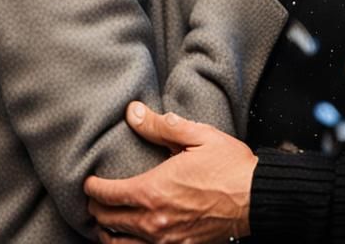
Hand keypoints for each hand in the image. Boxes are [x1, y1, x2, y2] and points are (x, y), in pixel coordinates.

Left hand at [85, 102, 255, 243]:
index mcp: (154, 191)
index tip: (87, 182)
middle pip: (110, 221)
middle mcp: (155, 222)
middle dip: (96, 209)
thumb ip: (160, 126)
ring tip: (103, 225)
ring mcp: (167, 242)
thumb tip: (132, 113)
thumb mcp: (196, 135)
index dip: (92, 189)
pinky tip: (130, 240)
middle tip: (93, 200)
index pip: (108, 195)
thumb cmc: (229, 166)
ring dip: (109, 235)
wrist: (257, 198)